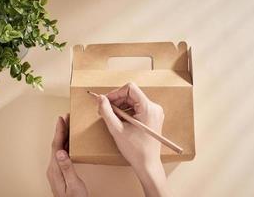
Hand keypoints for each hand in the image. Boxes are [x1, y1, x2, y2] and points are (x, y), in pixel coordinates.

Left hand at [46, 114, 87, 196]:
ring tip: (67, 125)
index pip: (56, 145)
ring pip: (58, 147)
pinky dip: (65, 143)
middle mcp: (53, 168)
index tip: (61, 119)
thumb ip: (67, 168)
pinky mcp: (60, 171)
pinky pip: (61, 152)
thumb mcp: (73, 184)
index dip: (59, 131)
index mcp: (55, 169)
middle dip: (61, 130)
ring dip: (63, 135)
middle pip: (56, 144)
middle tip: (65, 117)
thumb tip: (61, 151)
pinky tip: (69, 141)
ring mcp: (56, 169)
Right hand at [97, 82, 169, 196]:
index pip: (130, 88)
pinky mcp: (152, 117)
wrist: (147, 164)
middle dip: (116, 101)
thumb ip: (107, 111)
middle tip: (105, 110)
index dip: (115, 93)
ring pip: (133, 101)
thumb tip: (100, 98)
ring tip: (112, 118)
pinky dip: (126, 112)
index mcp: (148, 108)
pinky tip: (120, 121)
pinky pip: (137, 108)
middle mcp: (154, 107)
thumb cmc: (135, 150)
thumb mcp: (117, 129)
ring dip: (120, 107)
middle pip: (131, 95)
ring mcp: (154, 112)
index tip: (106, 101)